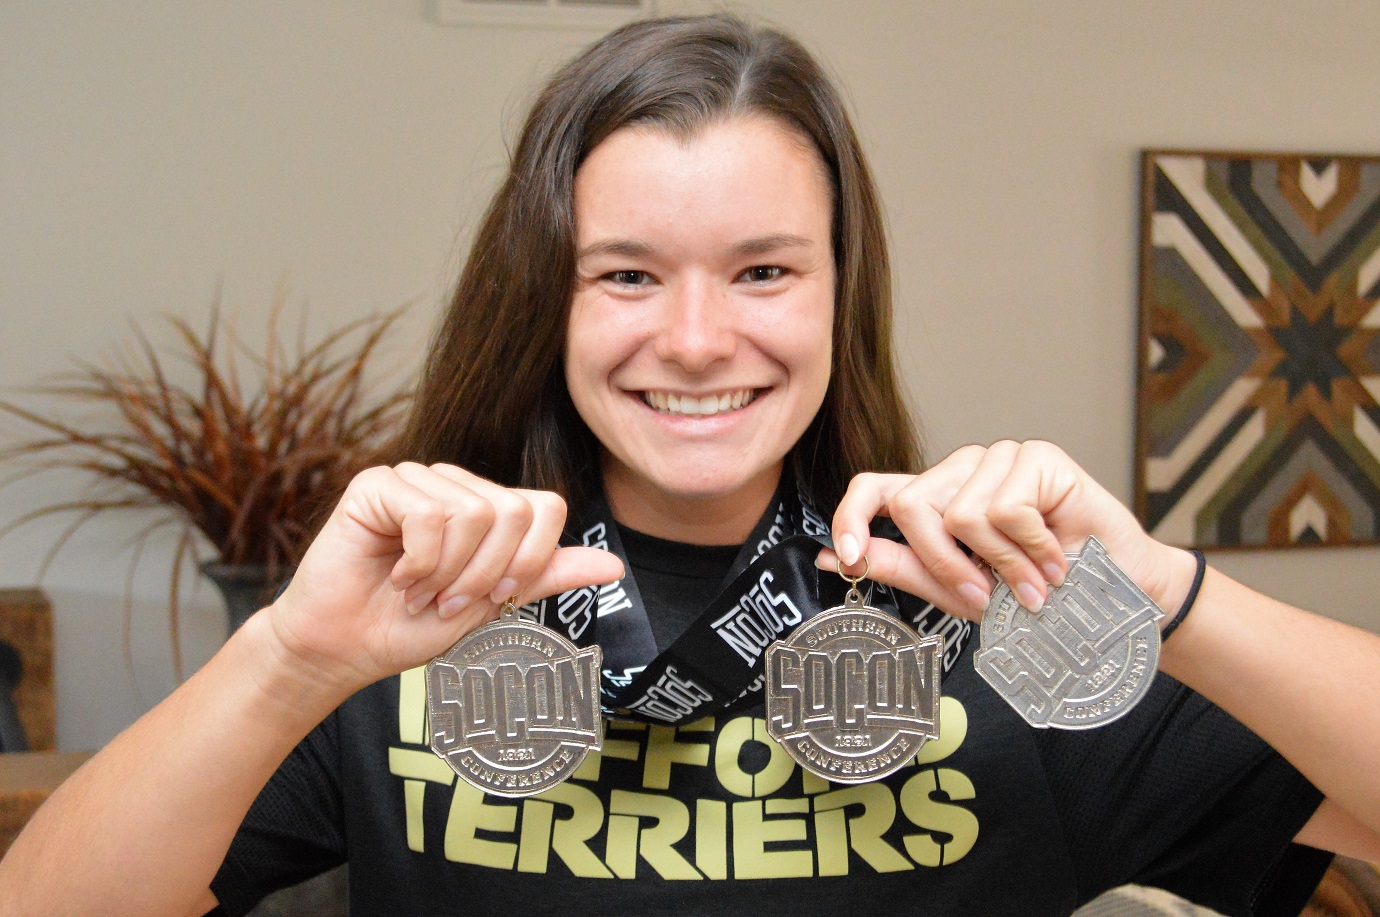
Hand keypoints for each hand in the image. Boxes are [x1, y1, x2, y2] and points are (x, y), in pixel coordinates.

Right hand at [262, 462, 623, 693]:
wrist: (345, 648)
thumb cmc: (411, 627)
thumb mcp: (493, 605)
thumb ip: (545, 576)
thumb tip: (614, 564)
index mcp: (490, 507)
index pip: (546, 507)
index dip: (529, 560)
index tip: (494, 598)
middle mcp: (457, 485)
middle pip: (513, 512)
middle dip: (485, 574)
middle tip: (448, 600)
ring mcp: (417, 479)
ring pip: (473, 514)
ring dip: (447, 573)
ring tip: (419, 591)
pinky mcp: (378, 484)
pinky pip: (428, 515)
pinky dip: (418, 562)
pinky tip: (397, 575)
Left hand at [822, 441, 1195, 621]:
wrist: (1111, 598)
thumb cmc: (1034, 594)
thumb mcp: (954, 589)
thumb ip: (898, 566)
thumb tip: (832, 555)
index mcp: (934, 497)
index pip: (873, 487)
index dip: (850, 516)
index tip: (846, 556)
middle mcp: (960, 471)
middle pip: (912, 506)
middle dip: (945, 566)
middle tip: (983, 597)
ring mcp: (998, 458)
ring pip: (961, 512)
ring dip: (1000, 565)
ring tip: (1032, 583)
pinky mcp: (1037, 457)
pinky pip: (1007, 509)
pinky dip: (1031, 549)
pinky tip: (1055, 560)